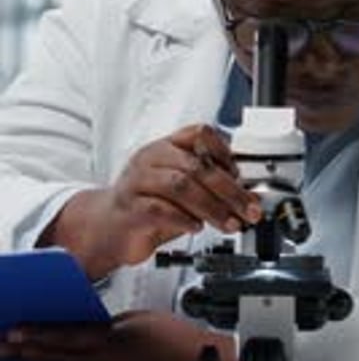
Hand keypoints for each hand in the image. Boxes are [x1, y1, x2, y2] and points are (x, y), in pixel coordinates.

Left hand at [0, 311, 234, 360]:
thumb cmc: (179, 345)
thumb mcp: (141, 320)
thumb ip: (111, 326)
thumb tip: (95, 330)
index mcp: (107, 341)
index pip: (61, 334)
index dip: (35, 333)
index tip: (15, 331)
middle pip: (57, 356)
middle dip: (32, 348)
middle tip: (13, 343)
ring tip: (65, 352)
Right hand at [39, 123, 261, 278]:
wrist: (109, 227)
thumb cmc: (149, 206)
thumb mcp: (183, 191)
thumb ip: (208, 188)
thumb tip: (246, 196)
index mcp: (167, 147)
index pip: (199, 133)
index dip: (224, 151)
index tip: (240, 173)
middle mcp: (151, 157)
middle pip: (196, 165)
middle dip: (229, 190)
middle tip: (247, 209)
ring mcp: (137, 180)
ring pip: (180, 185)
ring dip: (211, 207)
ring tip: (228, 223)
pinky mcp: (129, 206)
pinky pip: (160, 209)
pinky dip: (183, 219)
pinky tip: (196, 227)